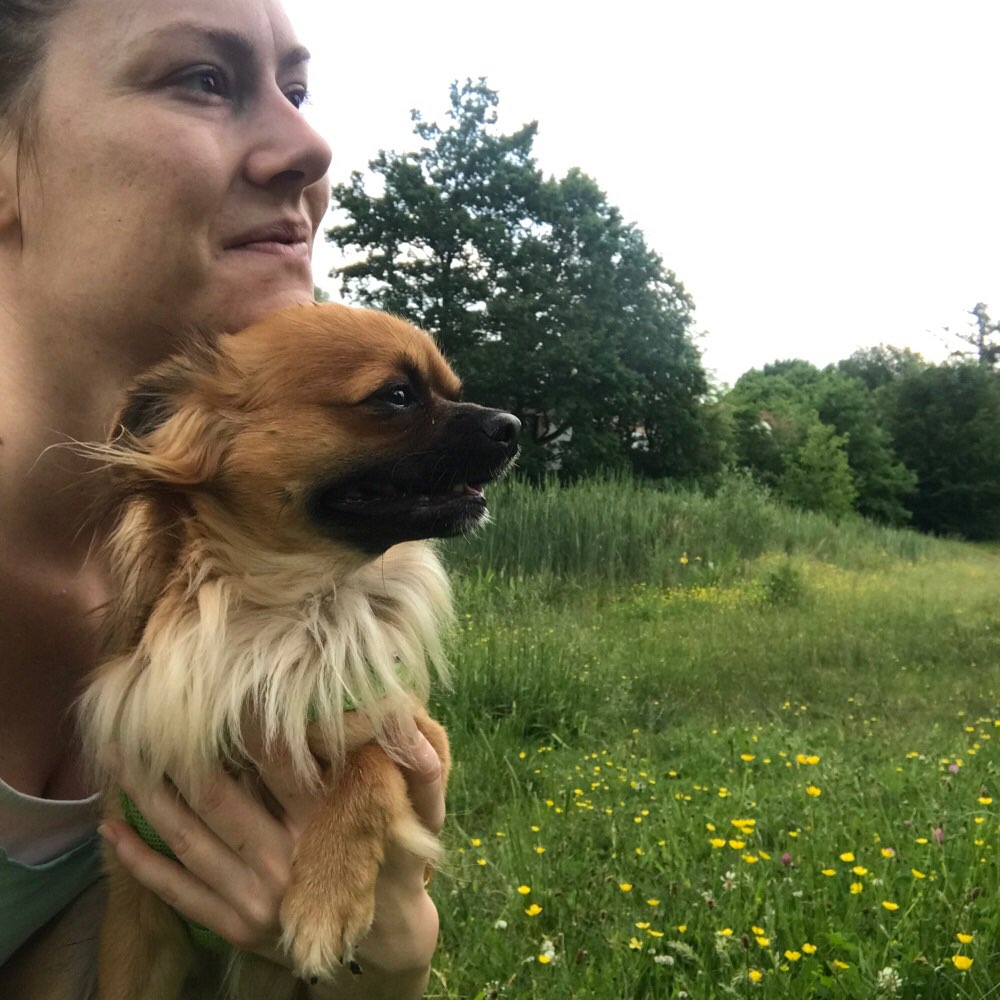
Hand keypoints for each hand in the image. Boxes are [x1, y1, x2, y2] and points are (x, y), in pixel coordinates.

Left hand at [99, 716, 443, 996]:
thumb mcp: (413, 816)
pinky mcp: (235, 927)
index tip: (213, 693)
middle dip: (172, 757)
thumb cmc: (392, 862)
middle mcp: (285, 859)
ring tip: (117, 761)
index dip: (246, 728)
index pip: (280, 765)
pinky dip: (140, 862)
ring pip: (188, 840)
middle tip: (138, 719)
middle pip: (215, 799)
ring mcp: (255, 898)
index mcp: (325, 824)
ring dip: (146, 798)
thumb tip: (409, 720)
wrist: (382, 941)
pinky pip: (177, 890)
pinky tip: (112, 834)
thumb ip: (416, 769)